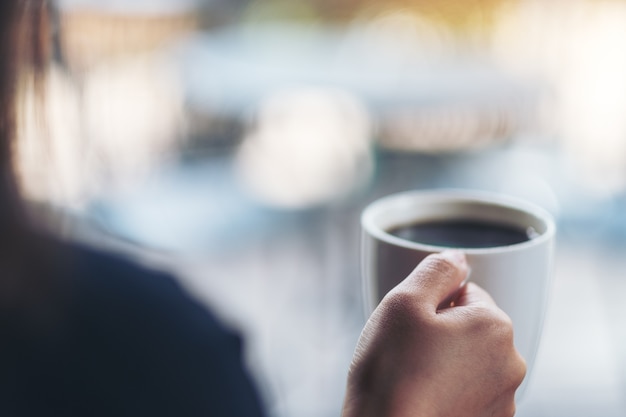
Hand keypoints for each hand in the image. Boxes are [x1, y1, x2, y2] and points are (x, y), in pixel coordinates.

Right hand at [342, 251, 525, 416]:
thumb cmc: (391, 370)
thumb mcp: (405, 301)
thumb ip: (437, 270)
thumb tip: (458, 258)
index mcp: (495, 325)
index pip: (465, 293)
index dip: (432, 304)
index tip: (413, 327)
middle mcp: (510, 362)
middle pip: (471, 326)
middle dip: (442, 331)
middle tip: (410, 350)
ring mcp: (503, 398)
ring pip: (469, 359)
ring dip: (445, 360)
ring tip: (415, 376)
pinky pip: (468, 389)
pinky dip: (448, 389)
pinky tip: (424, 396)